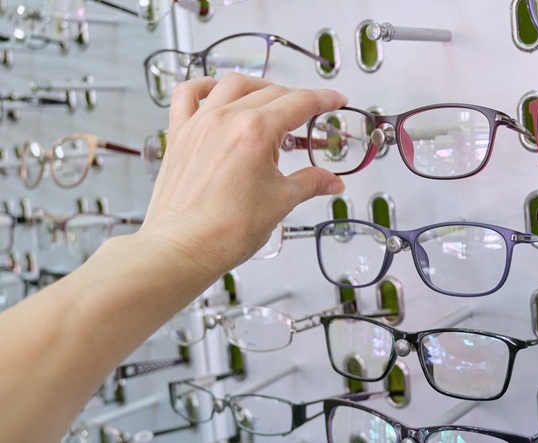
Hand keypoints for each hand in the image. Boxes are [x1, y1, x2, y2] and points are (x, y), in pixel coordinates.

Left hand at [139, 73, 347, 278]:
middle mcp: (227, 119)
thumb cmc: (226, 231)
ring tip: (272, 102)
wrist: (181, 249)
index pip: (300, 103)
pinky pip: (188, 94)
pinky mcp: (180, 134)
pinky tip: (217, 93)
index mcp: (256, 132)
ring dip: (259, 87)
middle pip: (271, 93)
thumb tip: (332, 182)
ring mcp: (200, 123)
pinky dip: (205, 86)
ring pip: (233, 85)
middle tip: (310, 116)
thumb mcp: (280, 203)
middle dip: (296, 100)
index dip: (324, 99)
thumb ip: (310, 183)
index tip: (337, 100)